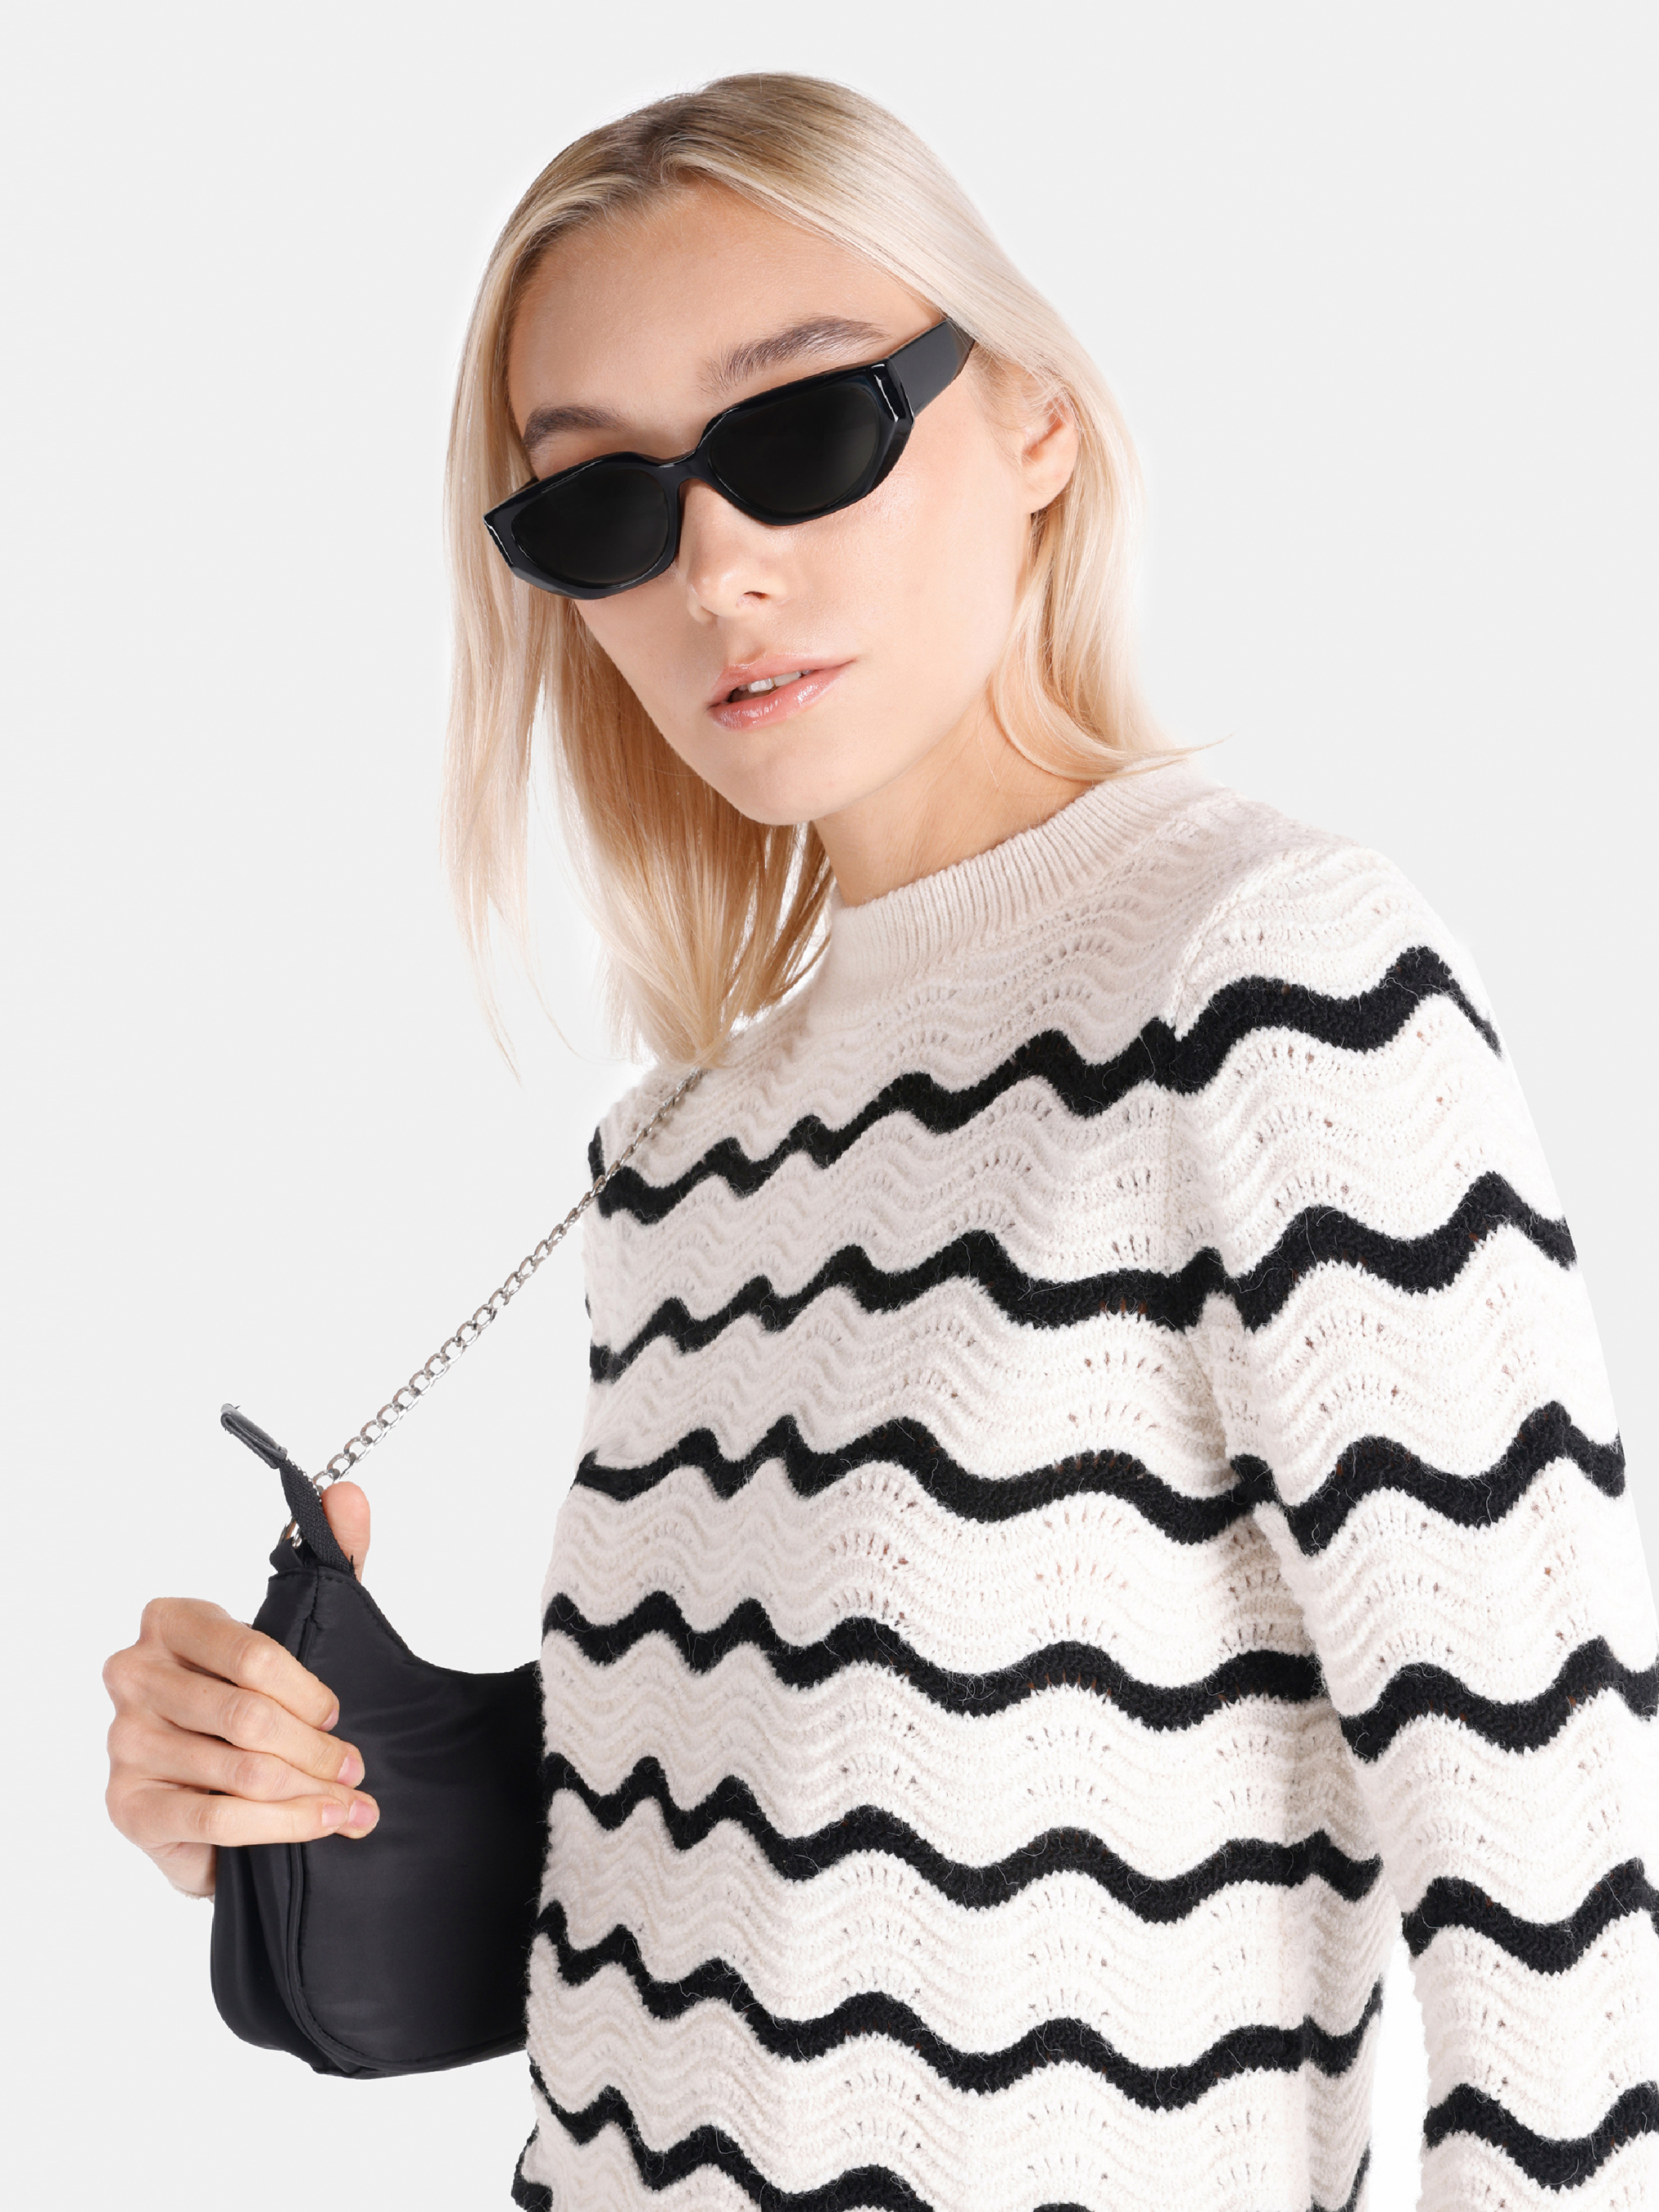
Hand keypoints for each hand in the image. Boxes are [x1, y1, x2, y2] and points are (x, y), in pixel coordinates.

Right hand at [102, 1482, 377, 1898]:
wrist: (217, 1790)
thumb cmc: (255, 1700)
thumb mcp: (299, 1627)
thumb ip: (331, 1560)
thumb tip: (346, 1493)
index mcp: (169, 1620)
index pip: (250, 1652)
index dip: (306, 1690)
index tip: (339, 1712)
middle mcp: (134, 1675)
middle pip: (246, 1715)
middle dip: (317, 1749)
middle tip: (358, 1768)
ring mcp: (124, 1742)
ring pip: (238, 1770)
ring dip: (308, 1793)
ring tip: (354, 1804)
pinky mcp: (127, 1806)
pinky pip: (214, 1818)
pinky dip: (281, 1826)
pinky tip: (321, 1826)